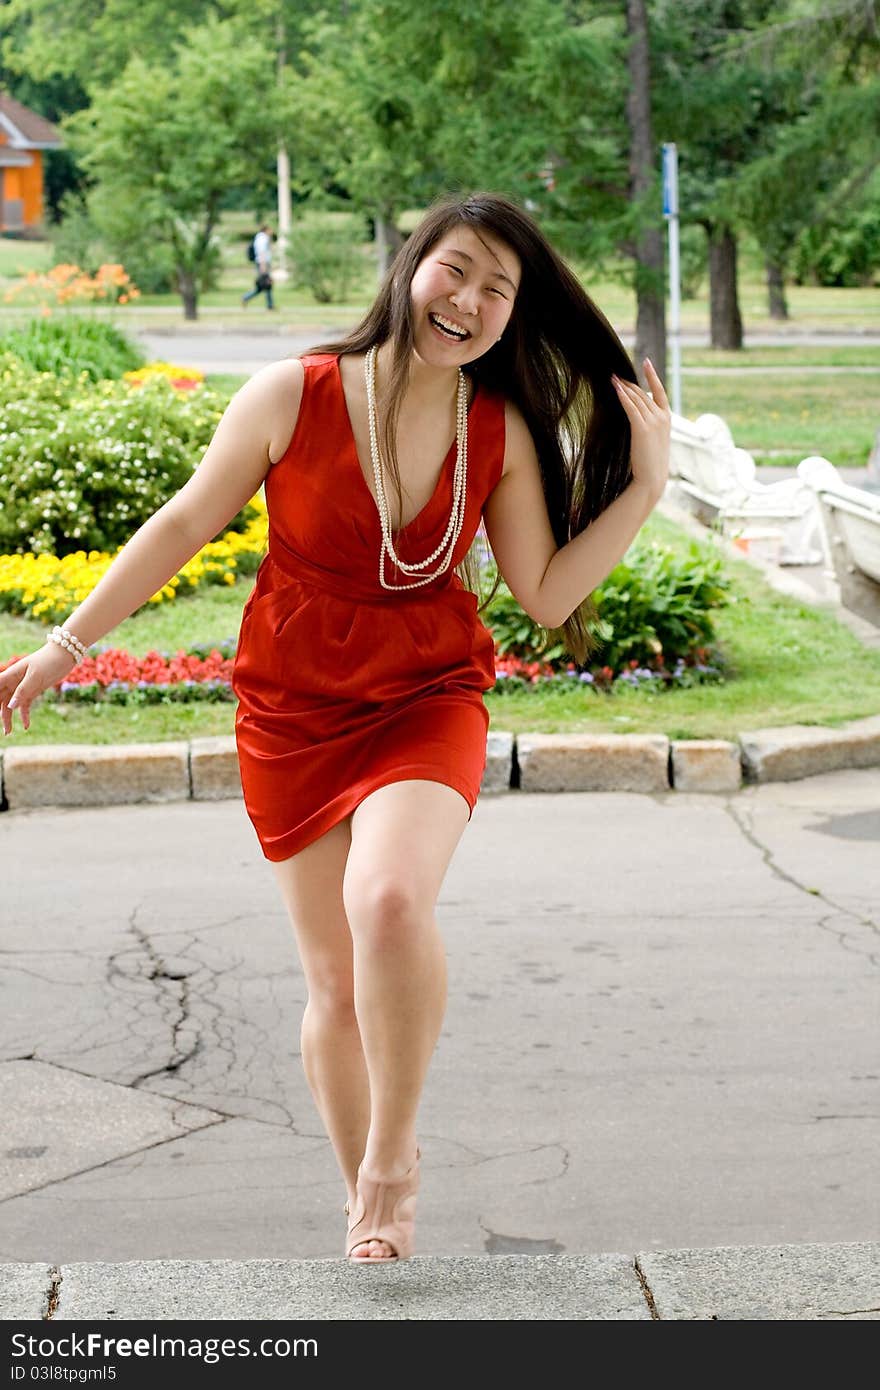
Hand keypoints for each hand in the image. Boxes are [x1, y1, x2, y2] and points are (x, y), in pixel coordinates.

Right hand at [0, 641, 77, 734]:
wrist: (65, 655)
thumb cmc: (48, 661)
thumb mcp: (36, 676)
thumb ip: (23, 690)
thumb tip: (10, 706)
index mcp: (10, 675)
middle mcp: (13, 681)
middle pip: (0, 699)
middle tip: (1, 728)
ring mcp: (23, 687)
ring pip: (11, 705)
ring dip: (8, 717)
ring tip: (8, 732)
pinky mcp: (33, 691)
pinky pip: (25, 705)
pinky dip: (24, 715)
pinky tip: (26, 726)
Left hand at [612, 358, 671, 502]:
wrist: (653, 478)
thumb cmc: (651, 462)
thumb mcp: (654, 440)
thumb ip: (650, 426)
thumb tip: (639, 418)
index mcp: (667, 418)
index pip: (659, 391)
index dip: (652, 376)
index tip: (646, 362)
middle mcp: (662, 417)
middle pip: (643, 394)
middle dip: (629, 383)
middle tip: (616, 375)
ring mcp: (653, 422)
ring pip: (636, 398)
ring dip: (623, 387)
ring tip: (612, 379)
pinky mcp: (642, 428)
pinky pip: (631, 408)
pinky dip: (623, 397)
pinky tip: (616, 389)